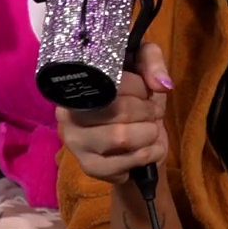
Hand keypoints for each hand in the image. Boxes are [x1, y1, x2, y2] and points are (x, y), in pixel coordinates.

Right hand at [56, 41, 170, 184]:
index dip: (139, 87)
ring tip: (152, 130)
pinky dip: (147, 155)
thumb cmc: (131, 93)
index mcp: (75, 82)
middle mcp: (66, 112)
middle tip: (155, 112)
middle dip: (147, 112)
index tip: (146, 92)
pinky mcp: (89, 166)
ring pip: (120, 137)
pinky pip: (123, 164)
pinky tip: (150, 149)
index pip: (112, 82)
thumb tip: (161, 85)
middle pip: (117, 110)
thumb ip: (152, 62)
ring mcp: (75, 141)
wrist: (128, 135)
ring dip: (148, 133)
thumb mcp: (140, 64)